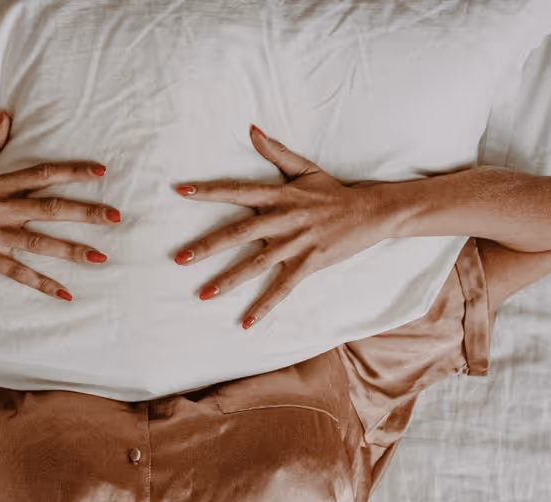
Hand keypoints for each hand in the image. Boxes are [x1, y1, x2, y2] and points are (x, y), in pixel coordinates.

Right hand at [0, 111, 120, 300]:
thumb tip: (6, 115)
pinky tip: (66, 293)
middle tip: (116, 216)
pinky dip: (42, 283)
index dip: (72, 172)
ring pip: (39, 242)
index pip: (41, 174)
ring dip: (73, 250)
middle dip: (85, 212)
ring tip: (101, 257)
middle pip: (49, 207)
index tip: (101, 172)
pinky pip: (19, 272)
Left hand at [173, 125, 389, 328]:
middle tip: (179, 258)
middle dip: (207, 246)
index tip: (181, 191)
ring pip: (255, 265)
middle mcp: (282, 220)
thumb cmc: (333, 192)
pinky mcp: (308, 264)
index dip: (208, 191)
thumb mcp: (305, 168)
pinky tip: (245, 323)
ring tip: (202, 294)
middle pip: (238, 233)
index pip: (237, 191)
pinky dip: (264, 307)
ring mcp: (295, 244)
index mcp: (278, 195)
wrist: (370, 212)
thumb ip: (276, 151)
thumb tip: (252, 129)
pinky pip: (282, 289)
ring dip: (228, 280)